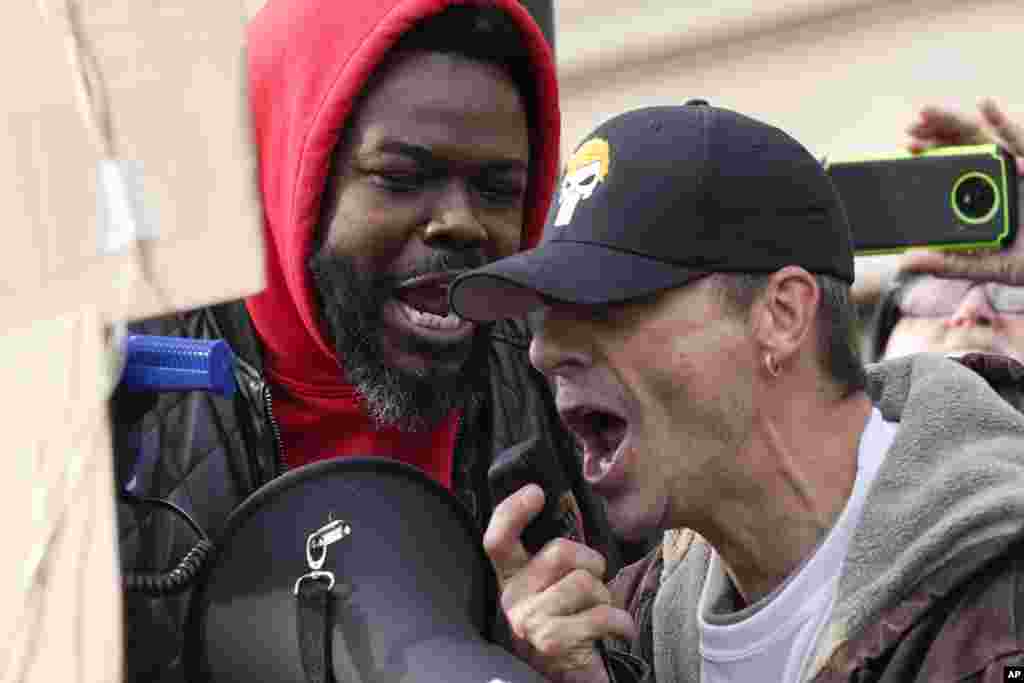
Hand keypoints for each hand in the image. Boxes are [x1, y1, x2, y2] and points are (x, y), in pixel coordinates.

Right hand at [484, 484, 635, 682]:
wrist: (569, 678)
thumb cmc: (568, 623)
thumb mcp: (552, 587)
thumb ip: (554, 556)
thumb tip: (566, 506)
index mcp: (510, 578)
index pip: (498, 538)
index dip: (513, 510)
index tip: (537, 492)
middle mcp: (512, 598)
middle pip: (560, 552)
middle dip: (592, 562)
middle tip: (593, 584)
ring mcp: (529, 621)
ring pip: (585, 582)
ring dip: (605, 597)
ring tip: (597, 614)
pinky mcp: (553, 642)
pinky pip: (602, 614)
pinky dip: (621, 623)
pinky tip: (616, 631)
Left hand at [899, 99, 1023, 284]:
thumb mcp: (990, 266)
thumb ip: (951, 264)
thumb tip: (907, 262)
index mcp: (981, 200)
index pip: (949, 173)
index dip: (929, 157)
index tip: (906, 146)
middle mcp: (997, 179)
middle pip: (962, 148)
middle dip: (936, 132)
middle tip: (909, 125)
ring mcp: (1017, 169)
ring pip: (983, 138)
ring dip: (955, 122)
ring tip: (928, 111)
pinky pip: (1020, 140)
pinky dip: (1004, 123)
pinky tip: (983, 105)